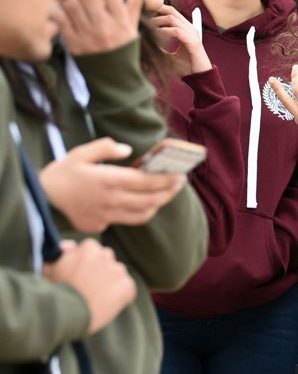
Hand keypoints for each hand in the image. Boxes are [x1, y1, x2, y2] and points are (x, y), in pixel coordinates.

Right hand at [39, 137, 185, 232]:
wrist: (40, 199)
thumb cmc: (62, 174)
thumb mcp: (80, 153)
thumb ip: (105, 148)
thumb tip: (127, 150)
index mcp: (108, 180)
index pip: (147, 181)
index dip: (167, 179)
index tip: (181, 175)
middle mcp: (111, 200)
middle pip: (151, 200)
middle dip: (169, 192)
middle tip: (179, 184)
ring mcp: (107, 215)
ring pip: (143, 214)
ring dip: (158, 204)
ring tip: (166, 194)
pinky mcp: (100, 225)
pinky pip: (127, 221)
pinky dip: (141, 213)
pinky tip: (145, 205)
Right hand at [43, 239, 136, 333]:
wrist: (66, 314)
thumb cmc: (53, 292)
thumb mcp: (49, 268)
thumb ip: (61, 253)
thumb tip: (69, 246)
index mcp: (88, 247)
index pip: (92, 251)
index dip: (86, 264)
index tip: (79, 275)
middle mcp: (106, 255)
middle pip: (107, 261)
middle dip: (99, 271)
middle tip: (88, 287)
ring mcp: (118, 271)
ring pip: (118, 274)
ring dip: (111, 283)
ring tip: (95, 298)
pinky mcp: (127, 286)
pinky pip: (127, 289)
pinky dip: (121, 297)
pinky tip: (106, 305)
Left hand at [54, 0, 147, 55]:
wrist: (115, 80)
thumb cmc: (123, 49)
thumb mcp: (133, 27)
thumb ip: (135, 4)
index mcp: (120, 21)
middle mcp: (105, 27)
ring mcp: (89, 36)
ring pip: (74, 10)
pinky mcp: (75, 45)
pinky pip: (62, 25)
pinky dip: (56, 12)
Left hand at [150, 4, 212, 75]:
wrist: (200, 78)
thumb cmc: (187, 67)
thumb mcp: (171, 55)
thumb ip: (163, 47)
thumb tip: (147, 43)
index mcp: (186, 29)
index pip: (171, 12)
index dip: (157, 10)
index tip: (143, 14)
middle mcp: (190, 28)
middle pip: (171, 11)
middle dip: (155, 11)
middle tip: (142, 16)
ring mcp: (192, 34)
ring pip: (172, 18)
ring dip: (158, 21)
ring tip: (147, 25)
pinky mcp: (193, 42)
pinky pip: (176, 31)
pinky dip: (165, 31)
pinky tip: (156, 34)